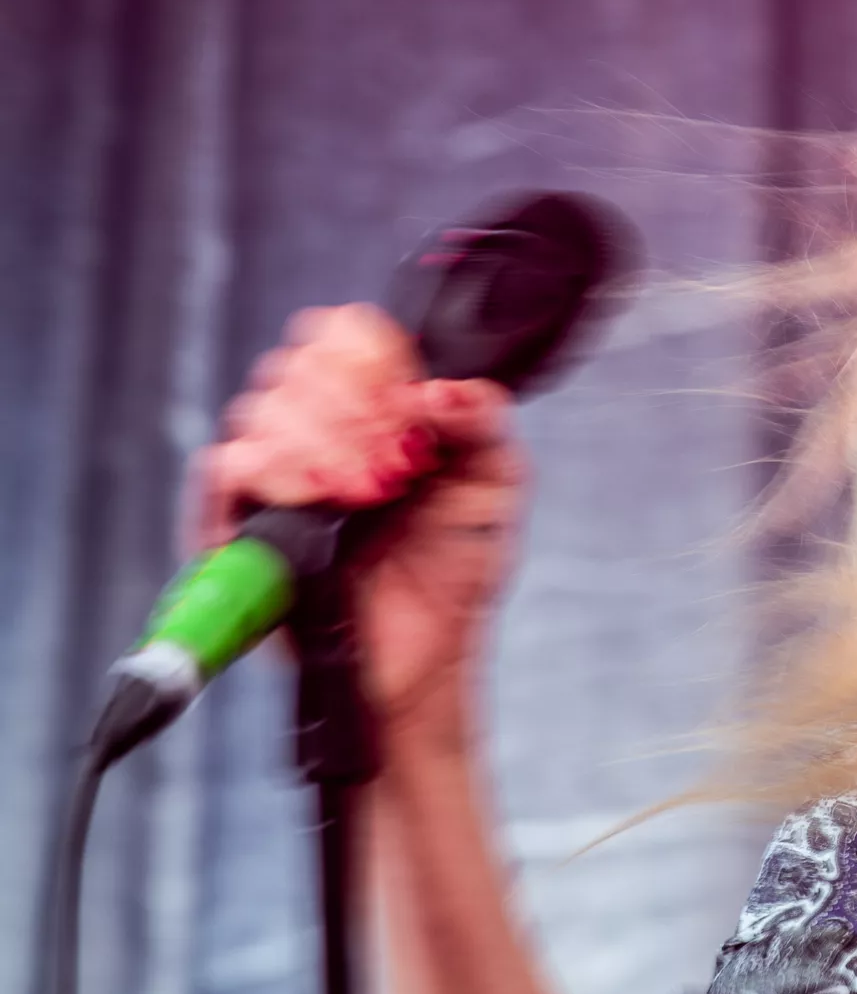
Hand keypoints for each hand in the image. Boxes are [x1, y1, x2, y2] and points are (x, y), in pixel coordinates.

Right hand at [188, 303, 526, 746]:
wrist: (424, 658)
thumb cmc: (456, 570)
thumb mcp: (496, 484)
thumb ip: (483, 420)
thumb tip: (438, 389)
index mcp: (373, 407)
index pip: (342, 335)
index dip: (372, 354)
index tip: (409, 402)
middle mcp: (314, 431)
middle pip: (296, 364)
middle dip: (354, 406)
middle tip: (398, 461)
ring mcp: (271, 476)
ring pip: (260, 408)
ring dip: (323, 442)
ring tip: (369, 493)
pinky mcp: (235, 525)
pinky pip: (224, 468)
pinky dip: (273, 471)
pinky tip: (320, 499)